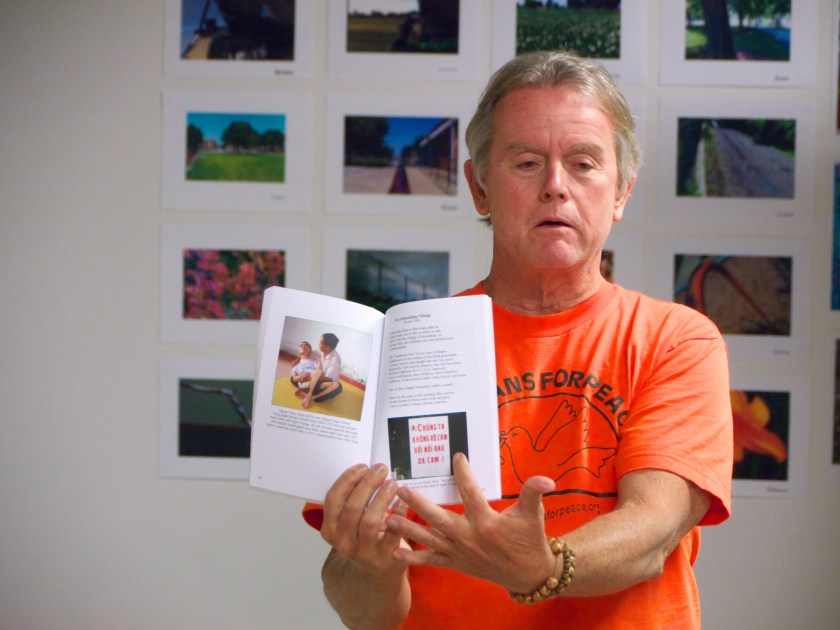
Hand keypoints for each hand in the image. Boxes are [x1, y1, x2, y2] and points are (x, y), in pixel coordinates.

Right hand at [321, 463, 408, 575]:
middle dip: (367, 484)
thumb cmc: (363, 538)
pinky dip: (398, 514)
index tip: (362, 466)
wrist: (376, 574)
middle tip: (380, 469)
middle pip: (352, 508)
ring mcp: (364, 553)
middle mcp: (344, 543)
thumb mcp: (350, 524)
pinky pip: (392, 534)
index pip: (333, 500)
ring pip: (370, 521)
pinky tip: (403, 500)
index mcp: (330, 530)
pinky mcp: (386, 559)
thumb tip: (365, 470)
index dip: (347, 480)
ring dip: (381, 498)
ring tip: (392, 482)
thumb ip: (351, 501)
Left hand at [385, 452, 555, 592]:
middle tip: (400, 488)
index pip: (471, 493)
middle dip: (418, 504)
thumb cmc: (530, 541)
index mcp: (487, 523)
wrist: (530, 574)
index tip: (456, 456)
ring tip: (386, 518)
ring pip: (430, 539)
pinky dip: (413, 557)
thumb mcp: (533, 515)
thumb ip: (534, 493)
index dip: (463, 473)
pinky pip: (432, 561)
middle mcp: (470, 538)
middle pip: (439, 519)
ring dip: (407, 528)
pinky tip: (395, 551)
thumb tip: (546, 478)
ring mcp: (461, 553)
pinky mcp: (456, 564)